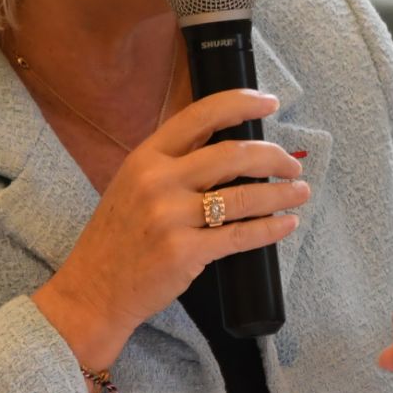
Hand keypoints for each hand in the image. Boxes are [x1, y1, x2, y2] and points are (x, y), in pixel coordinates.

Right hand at [33, 89, 308, 368]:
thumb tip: (226, 144)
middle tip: (292, 165)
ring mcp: (170, 218)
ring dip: (281, 195)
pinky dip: (270, 229)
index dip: (241, 103)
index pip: (201, 116)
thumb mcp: (132, 183)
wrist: (92, 290)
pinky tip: (286, 224)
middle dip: (273, 156)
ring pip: (244, 198)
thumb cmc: (118, 237)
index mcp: (146, 156)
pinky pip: (240, 236)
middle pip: (232, 154)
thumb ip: (170, 163)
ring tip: (300, 192)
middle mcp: (158, 181)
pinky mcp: (185, 253)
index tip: (270, 102)